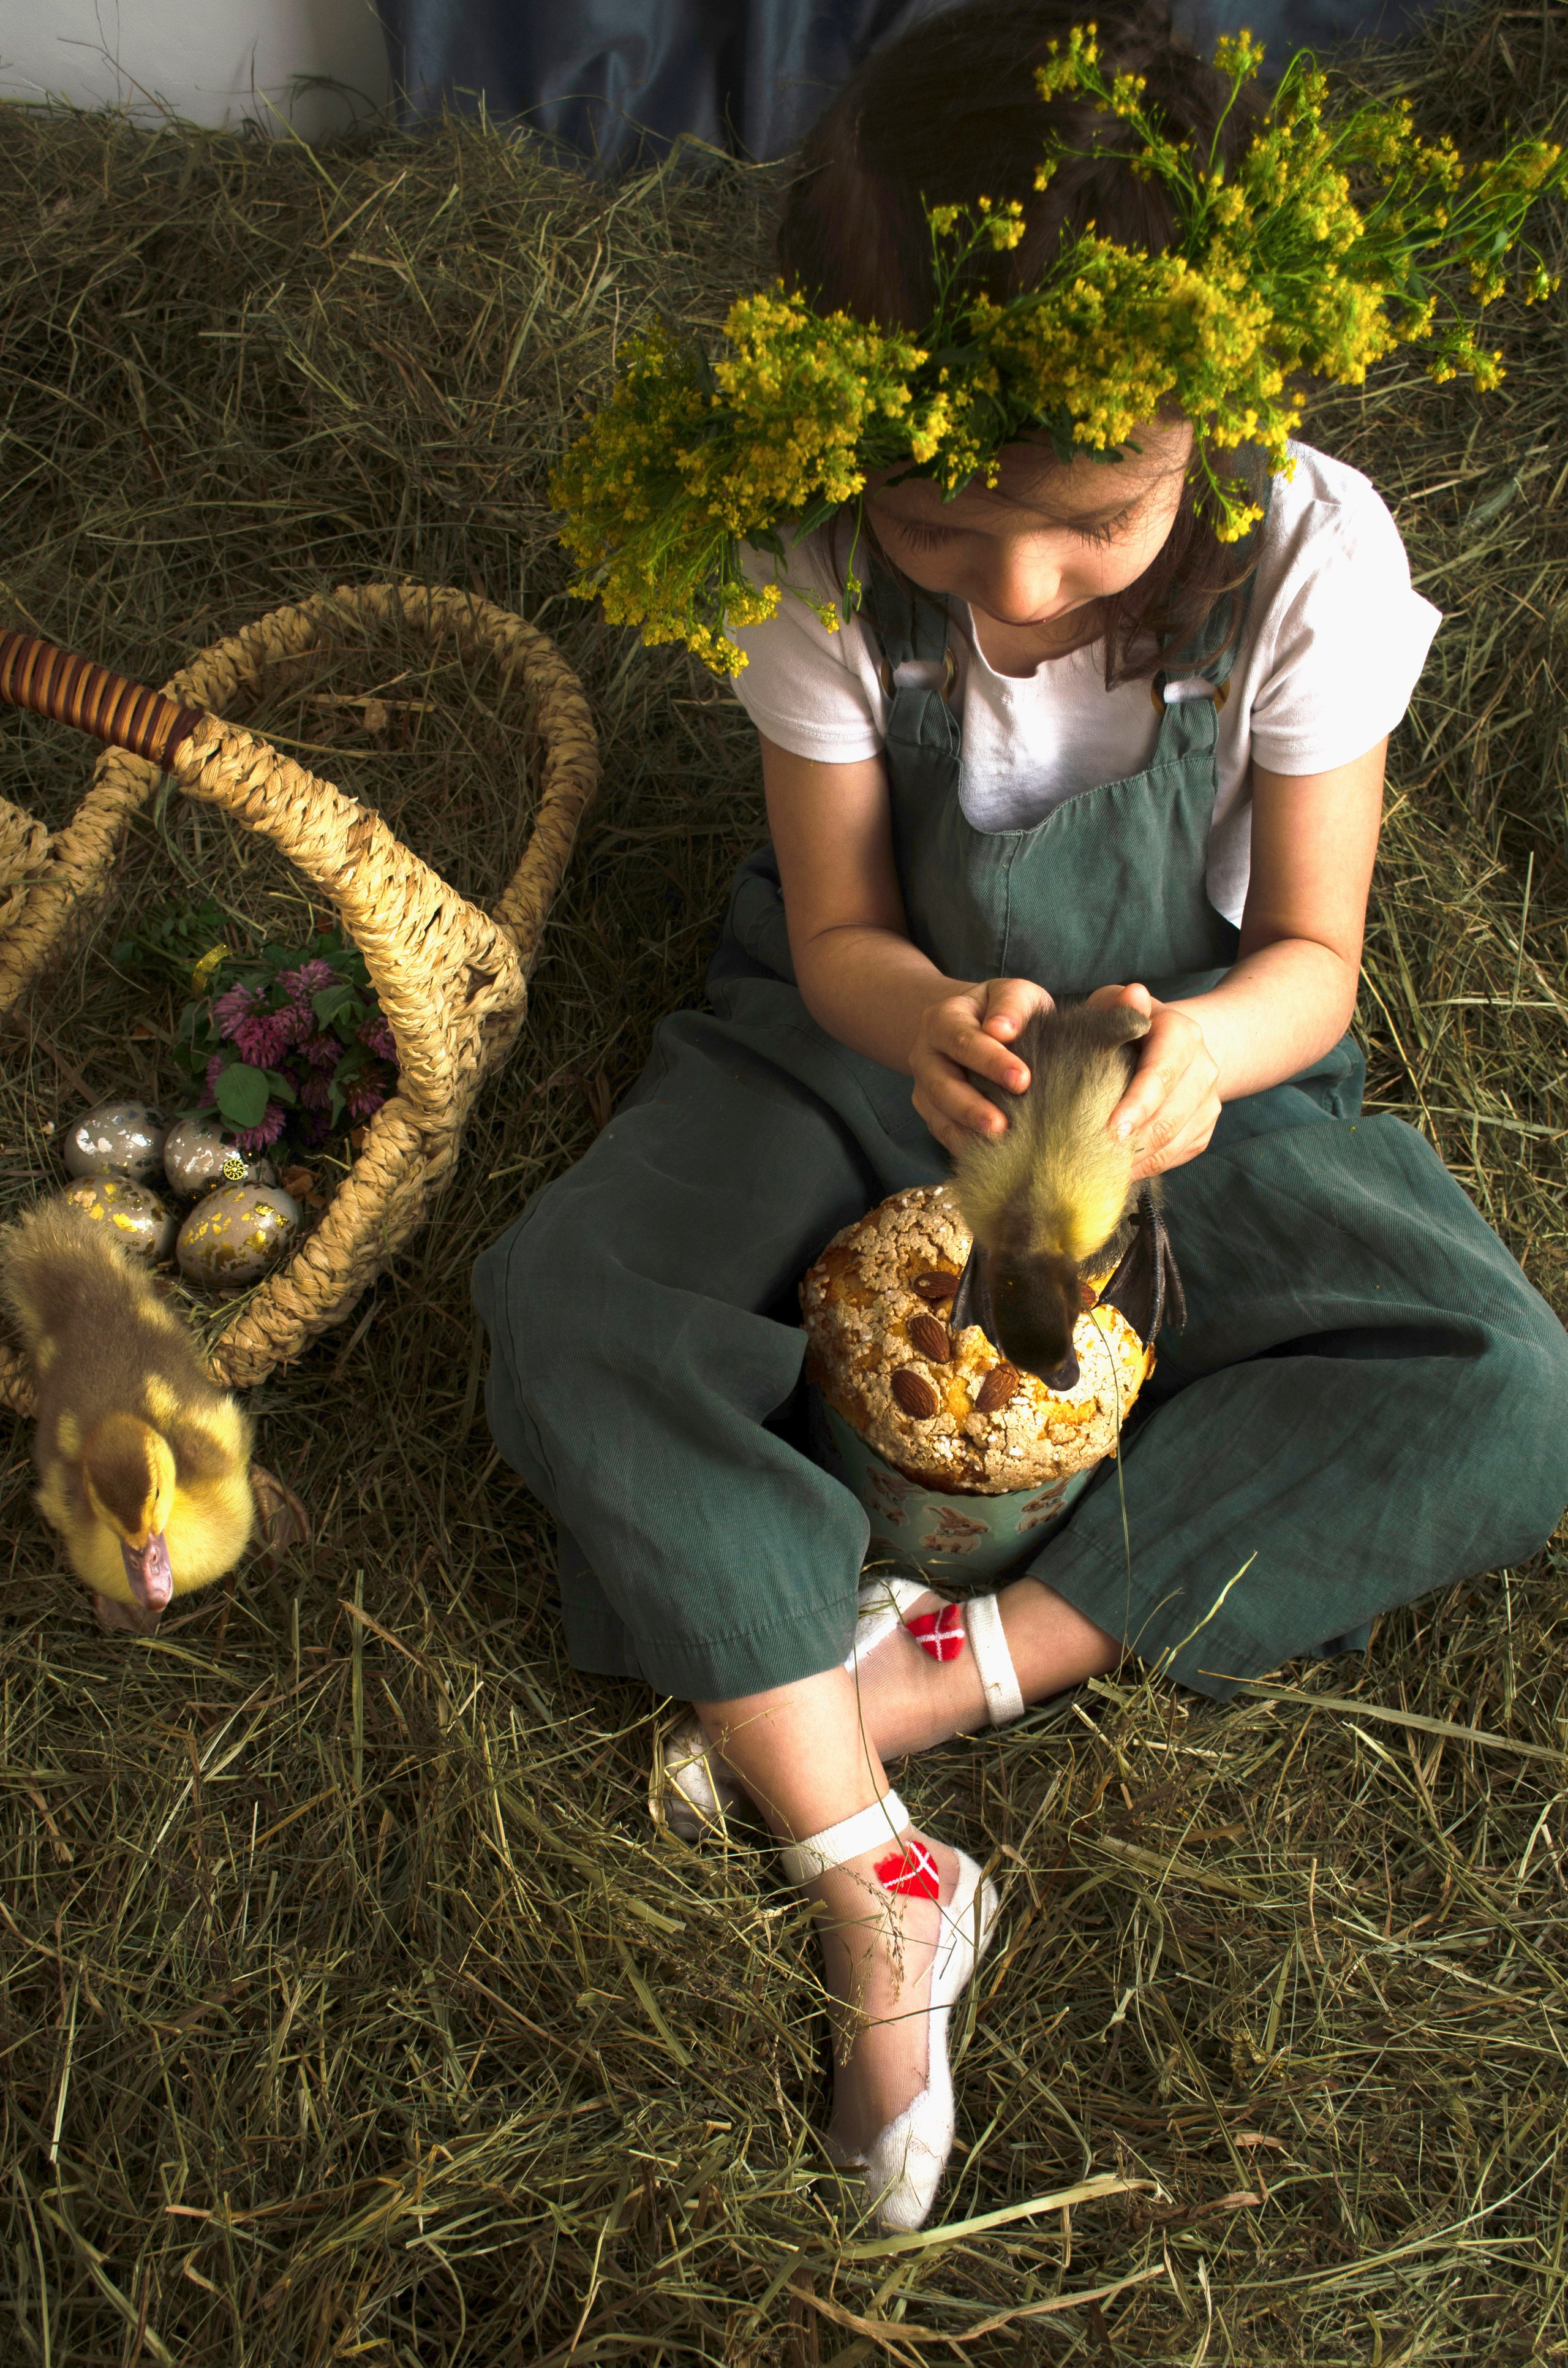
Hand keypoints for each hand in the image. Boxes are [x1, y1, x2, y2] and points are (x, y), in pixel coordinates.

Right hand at [910, 976, 1052, 1154]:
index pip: (964, 1040)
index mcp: (945, 1019)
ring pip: (938, 1113)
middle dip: (972, 1107)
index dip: (992, 1061)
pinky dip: (963, 1146)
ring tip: (998, 1145)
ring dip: (966, 1132)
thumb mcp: (1013, 994)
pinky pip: (942, 1132)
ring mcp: (925, 1086)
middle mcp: (927, 1053)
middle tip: (1003, 1125)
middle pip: (943, 1084)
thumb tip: (1003, 1029)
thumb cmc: (1003, 1012)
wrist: (975, 1025)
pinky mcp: (932, 1112)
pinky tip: (989, 1157)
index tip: (1022, 1079)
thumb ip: (1014, 1005)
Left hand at [1087, 982, 1219, 1177]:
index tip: (1111, 1131)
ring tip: (1098, 1170)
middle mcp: (1204, 1068)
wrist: (1172, 1045)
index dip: (1136, 1105)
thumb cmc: (1128, 1025)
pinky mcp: (1204, 1128)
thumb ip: (1118, 1005)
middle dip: (1131, 1143)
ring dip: (1135, 1161)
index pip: (1161, 1074)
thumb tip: (1134, 995)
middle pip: (1168, 1117)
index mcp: (1182, 1034)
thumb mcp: (1115, 1005)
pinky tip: (1117, 1170)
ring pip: (1173, 1143)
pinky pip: (1176, 1157)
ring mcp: (1208, 1101)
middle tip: (1093, 1161)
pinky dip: (1146, 1167)